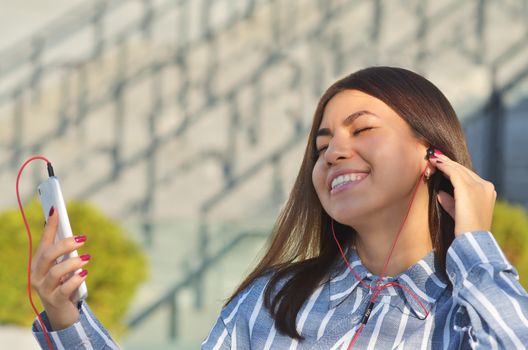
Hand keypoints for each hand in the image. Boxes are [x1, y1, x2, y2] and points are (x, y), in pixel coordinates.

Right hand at [30, 208, 88, 330]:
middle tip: (82, 239)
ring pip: (55, 272)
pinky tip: (84, 274)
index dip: (49, 226)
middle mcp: (37, 275)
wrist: (62, 313)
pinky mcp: (54, 300)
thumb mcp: (63, 267)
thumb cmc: (63, 284)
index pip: (43, 241)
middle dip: (65, 244)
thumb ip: (64, 253)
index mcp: (39, 263)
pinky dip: (75, 279)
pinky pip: (64, 288)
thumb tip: (69, 232)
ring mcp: (44, 289)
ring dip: (72, 263)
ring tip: (87, 258)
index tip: (56, 210)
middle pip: (48, 255)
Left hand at [428, 150, 496, 236]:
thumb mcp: (459, 212)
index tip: (442, 163)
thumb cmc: (465, 228)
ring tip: (433, 157)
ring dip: (444, 162)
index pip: (469, 175)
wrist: (472, 238)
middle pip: (464, 170)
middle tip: (436, 156)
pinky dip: (444, 167)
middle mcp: (485, 186)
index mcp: (487, 190)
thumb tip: (440, 193)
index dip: (454, 168)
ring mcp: (478, 186)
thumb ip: (451, 201)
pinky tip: (435, 163)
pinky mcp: (467, 189)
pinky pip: (453, 173)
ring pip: (458, 169)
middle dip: (449, 162)